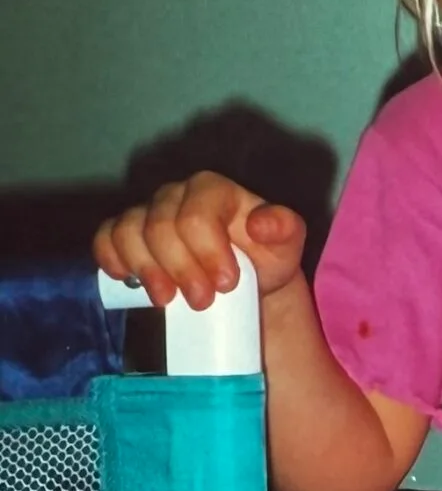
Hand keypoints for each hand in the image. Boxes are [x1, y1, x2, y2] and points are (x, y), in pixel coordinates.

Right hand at [93, 171, 307, 310]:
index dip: (207, 251)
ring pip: (128, 231)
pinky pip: (105, 238)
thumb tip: (262, 223)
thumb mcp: (287, 246)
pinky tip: (127, 280)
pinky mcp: (128, 234)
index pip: (196, 214)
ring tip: (167, 300)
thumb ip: (284, 228)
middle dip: (180, 268)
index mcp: (213, 190)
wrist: (246, 282)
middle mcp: (175, 195)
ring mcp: (148, 212)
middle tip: (202, 301)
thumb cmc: (264, 259)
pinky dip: (110, 258)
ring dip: (147, 270)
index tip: (226, 284)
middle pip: (160, 226)